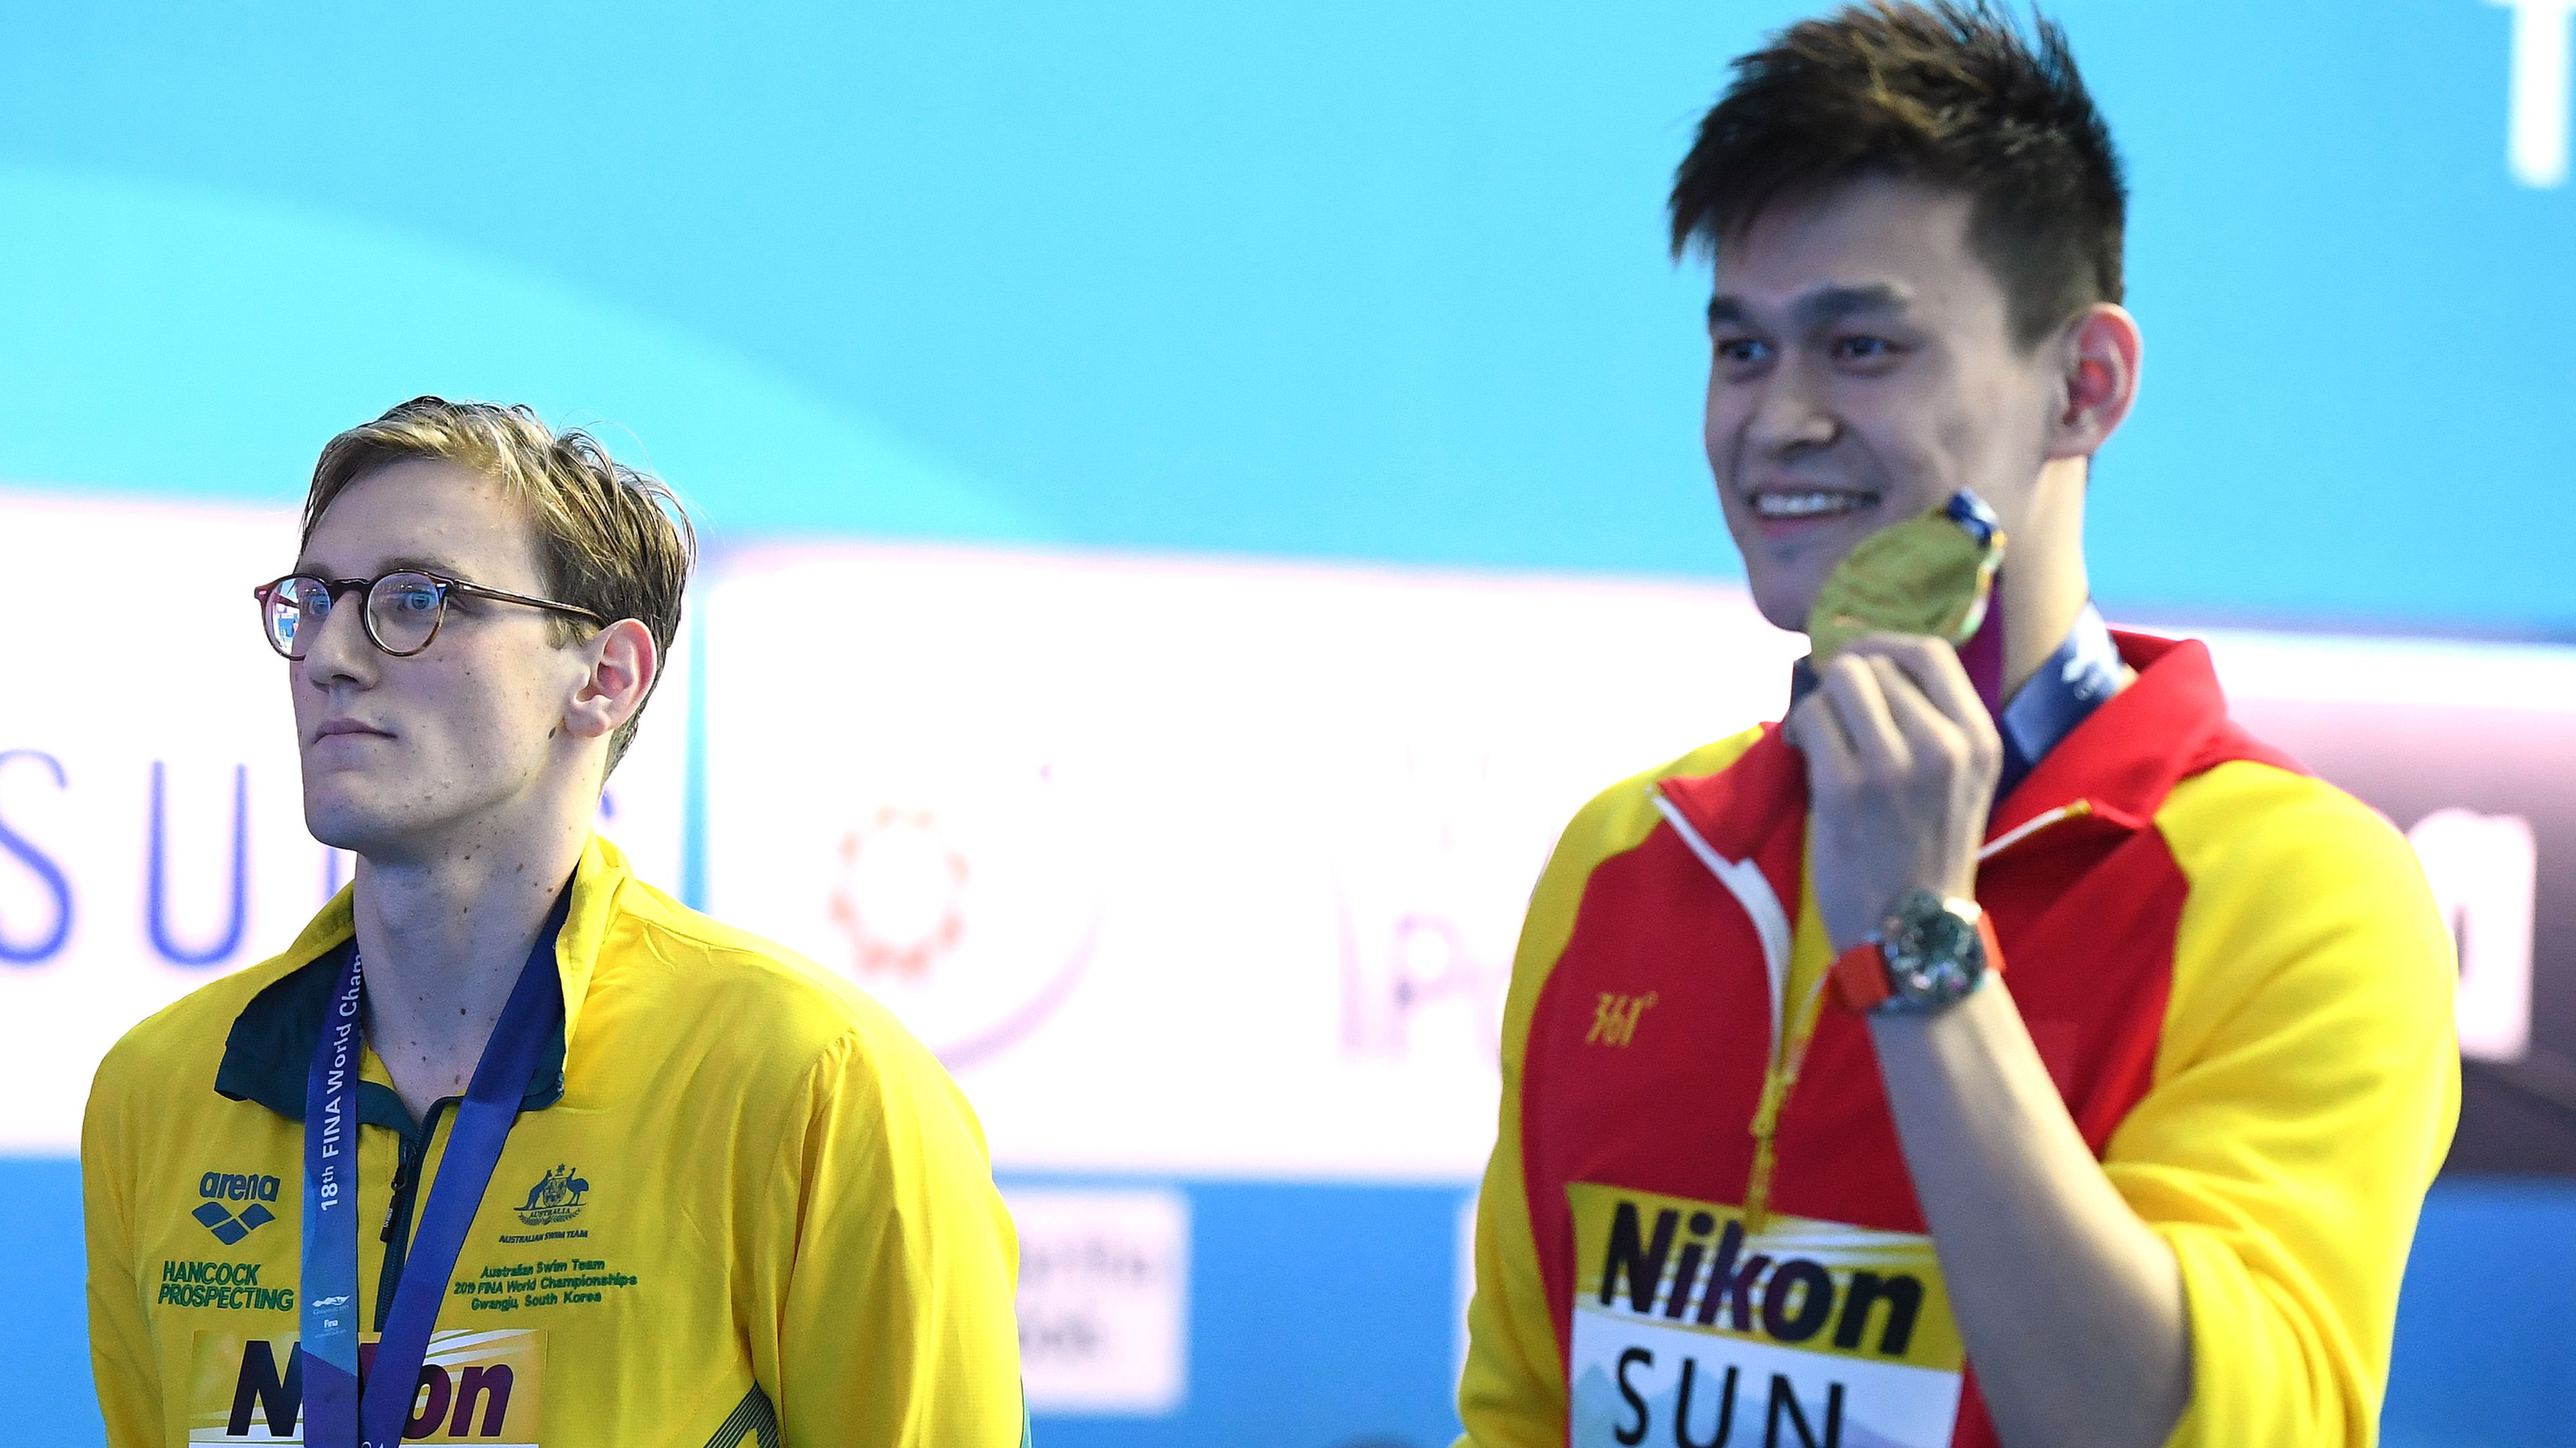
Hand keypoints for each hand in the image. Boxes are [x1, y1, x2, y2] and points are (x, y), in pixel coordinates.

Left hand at [1783, 633, 2000, 951]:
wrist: (1910, 932)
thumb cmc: (1927, 852)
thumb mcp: (1960, 780)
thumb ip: (1933, 721)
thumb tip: (1871, 662)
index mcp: (1980, 739)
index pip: (1930, 650)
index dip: (1884, 644)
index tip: (1860, 659)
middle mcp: (1945, 745)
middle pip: (1876, 664)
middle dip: (1846, 681)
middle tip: (1835, 712)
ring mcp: (1894, 764)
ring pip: (1842, 681)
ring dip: (1822, 702)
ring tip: (1822, 734)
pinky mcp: (1846, 786)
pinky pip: (1812, 718)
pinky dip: (1801, 727)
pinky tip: (1806, 752)